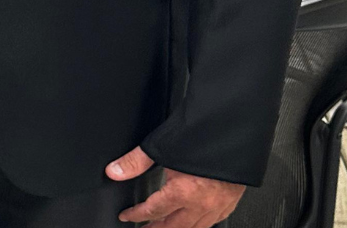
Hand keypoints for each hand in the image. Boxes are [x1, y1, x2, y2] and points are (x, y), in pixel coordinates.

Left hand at [107, 147, 244, 227]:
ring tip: (164, 227)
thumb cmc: (202, 136)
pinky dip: (200, 224)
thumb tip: (114, 171)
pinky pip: (214, 221)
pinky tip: (195, 221)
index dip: (136, 215)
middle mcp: (202, 204)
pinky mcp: (231, 201)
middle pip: (173, 227)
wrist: (232, 129)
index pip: (153, 212)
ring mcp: (218, 205)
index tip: (127, 216)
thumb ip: (135, 162)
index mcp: (183, 193)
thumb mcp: (162, 148)